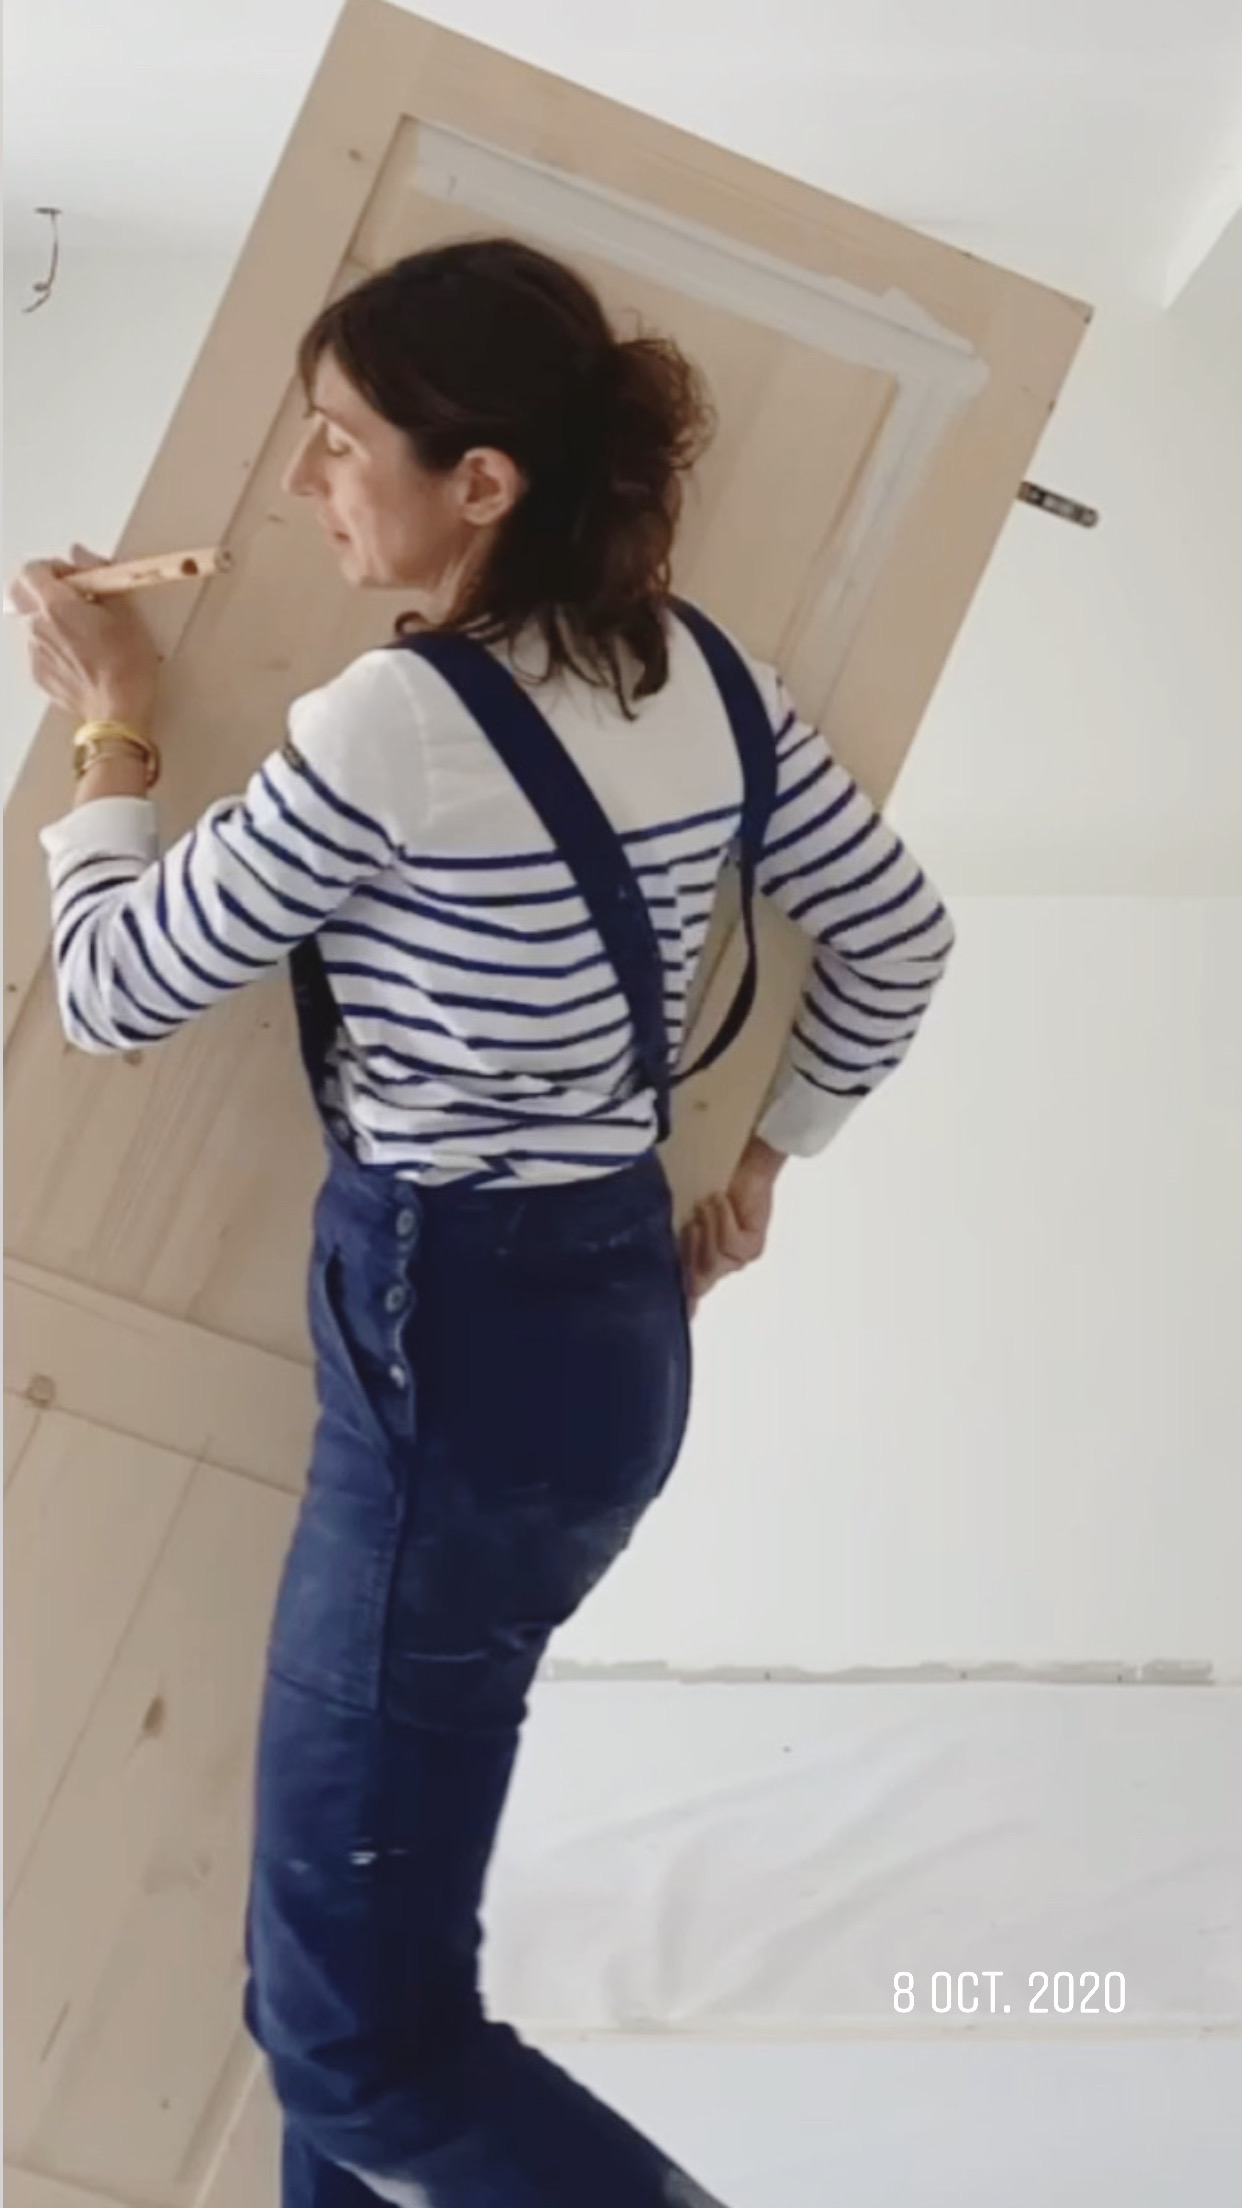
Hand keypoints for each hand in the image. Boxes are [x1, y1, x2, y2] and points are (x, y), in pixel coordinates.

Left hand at [8, 544, 161, 725]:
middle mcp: (37, 626)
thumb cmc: (127, 665)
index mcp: (56, 606)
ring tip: (87, 637)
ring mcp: (35, 652)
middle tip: (73, 601)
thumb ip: (97, 574)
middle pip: (24, 594)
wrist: (119, 711)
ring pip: (34, 623)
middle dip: (44, 591)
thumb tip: (80, 553)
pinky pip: (40, 649)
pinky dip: (56, 647)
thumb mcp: (125, 611)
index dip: (53, 568)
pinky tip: (83, 658)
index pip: (32, 569)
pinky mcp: (39, 674)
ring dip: (54, 621)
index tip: (75, 578)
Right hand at [679, 1134, 786, 1317]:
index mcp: (706, 1263)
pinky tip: (721, 1202)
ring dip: (709, 1227)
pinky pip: (730, 1242)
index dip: (686, 1305)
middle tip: (693, 1221)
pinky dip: (723, 1219)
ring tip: (708, 1205)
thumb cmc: (717, 1193)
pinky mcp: (753, 1247)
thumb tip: (662, 1262)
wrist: (747, 1170)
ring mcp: (741, 1259)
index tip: (679, 1318)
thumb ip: (679, 1243)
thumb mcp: (692, 1221)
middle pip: (700, 1279)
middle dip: (691, 1249)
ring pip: (715, 1259)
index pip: (694, 1292)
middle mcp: (725, 1267)